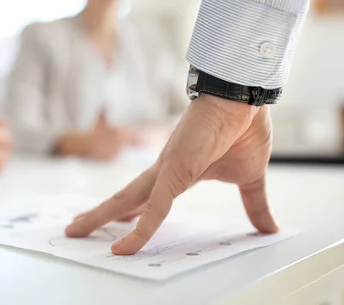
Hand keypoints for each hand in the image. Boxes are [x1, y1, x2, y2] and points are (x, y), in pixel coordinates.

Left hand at [65, 94, 278, 253]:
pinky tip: (124, 245)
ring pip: (127, 199)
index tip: (116, 226)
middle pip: (126, 197)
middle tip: (76, 228)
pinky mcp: (174, 169)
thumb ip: (254, 204)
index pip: (147, 197)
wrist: (245, 98)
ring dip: (101, 216)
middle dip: (101, 214)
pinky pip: (155, 207)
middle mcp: (165, 170)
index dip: (130, 212)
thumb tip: (268, 227)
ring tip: (75, 229)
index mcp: (178, 172)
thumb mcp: (249, 177)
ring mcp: (166, 169)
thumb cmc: (243, 128)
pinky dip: (141, 228)